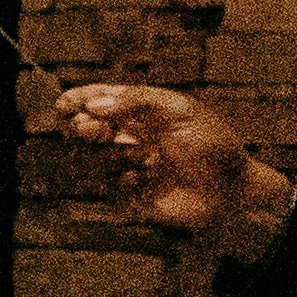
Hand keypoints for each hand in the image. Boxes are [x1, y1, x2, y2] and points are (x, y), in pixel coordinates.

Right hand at [61, 81, 294, 257]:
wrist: (232, 191)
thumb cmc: (212, 145)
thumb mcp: (180, 110)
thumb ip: (137, 100)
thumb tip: (93, 106)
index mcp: (138, 111)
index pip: (95, 100)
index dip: (75, 101)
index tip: (64, 105)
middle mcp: (127, 137)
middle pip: (81, 129)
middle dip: (82, 128)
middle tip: (96, 130)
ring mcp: (126, 167)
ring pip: (89, 159)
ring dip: (111, 155)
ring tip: (144, 156)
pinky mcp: (128, 196)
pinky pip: (105, 187)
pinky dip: (121, 180)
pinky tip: (143, 178)